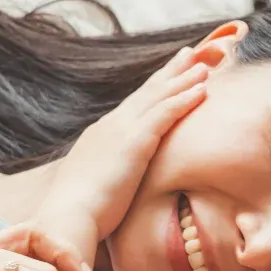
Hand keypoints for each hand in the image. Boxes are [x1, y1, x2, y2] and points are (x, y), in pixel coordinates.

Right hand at [34, 49, 209, 260]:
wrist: (66, 217)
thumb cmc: (80, 212)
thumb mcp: (97, 187)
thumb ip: (109, 178)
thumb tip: (116, 186)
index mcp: (103, 136)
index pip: (134, 106)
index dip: (154, 88)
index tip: (169, 73)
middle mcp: (112, 126)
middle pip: (147, 92)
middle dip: (170, 72)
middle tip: (190, 53)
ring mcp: (122, 131)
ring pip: (158, 97)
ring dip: (183, 79)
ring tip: (204, 65)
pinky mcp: (134, 143)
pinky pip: (164, 114)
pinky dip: (183, 99)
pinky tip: (201, 89)